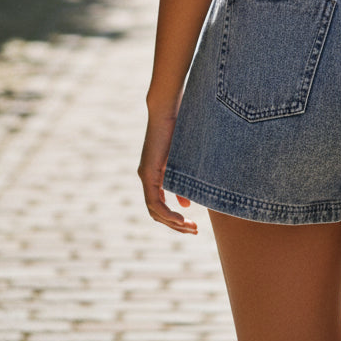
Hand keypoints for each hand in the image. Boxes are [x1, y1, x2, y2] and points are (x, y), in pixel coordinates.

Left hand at [138, 111, 197, 234]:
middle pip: (157, 213)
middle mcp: (147, 177)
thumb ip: (182, 182)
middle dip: (175, 225)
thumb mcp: (182, 161)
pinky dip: (167, 212)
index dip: (174, 219)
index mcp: (154, 175)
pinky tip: (181, 217)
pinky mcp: (149, 172)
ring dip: (172, 222)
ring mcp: (146, 175)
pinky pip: (155, 201)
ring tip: (190, 227)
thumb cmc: (179, 128)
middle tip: (194, 230)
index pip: (160, 206)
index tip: (191, 225)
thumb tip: (186, 204)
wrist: (167, 109)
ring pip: (155, 211)